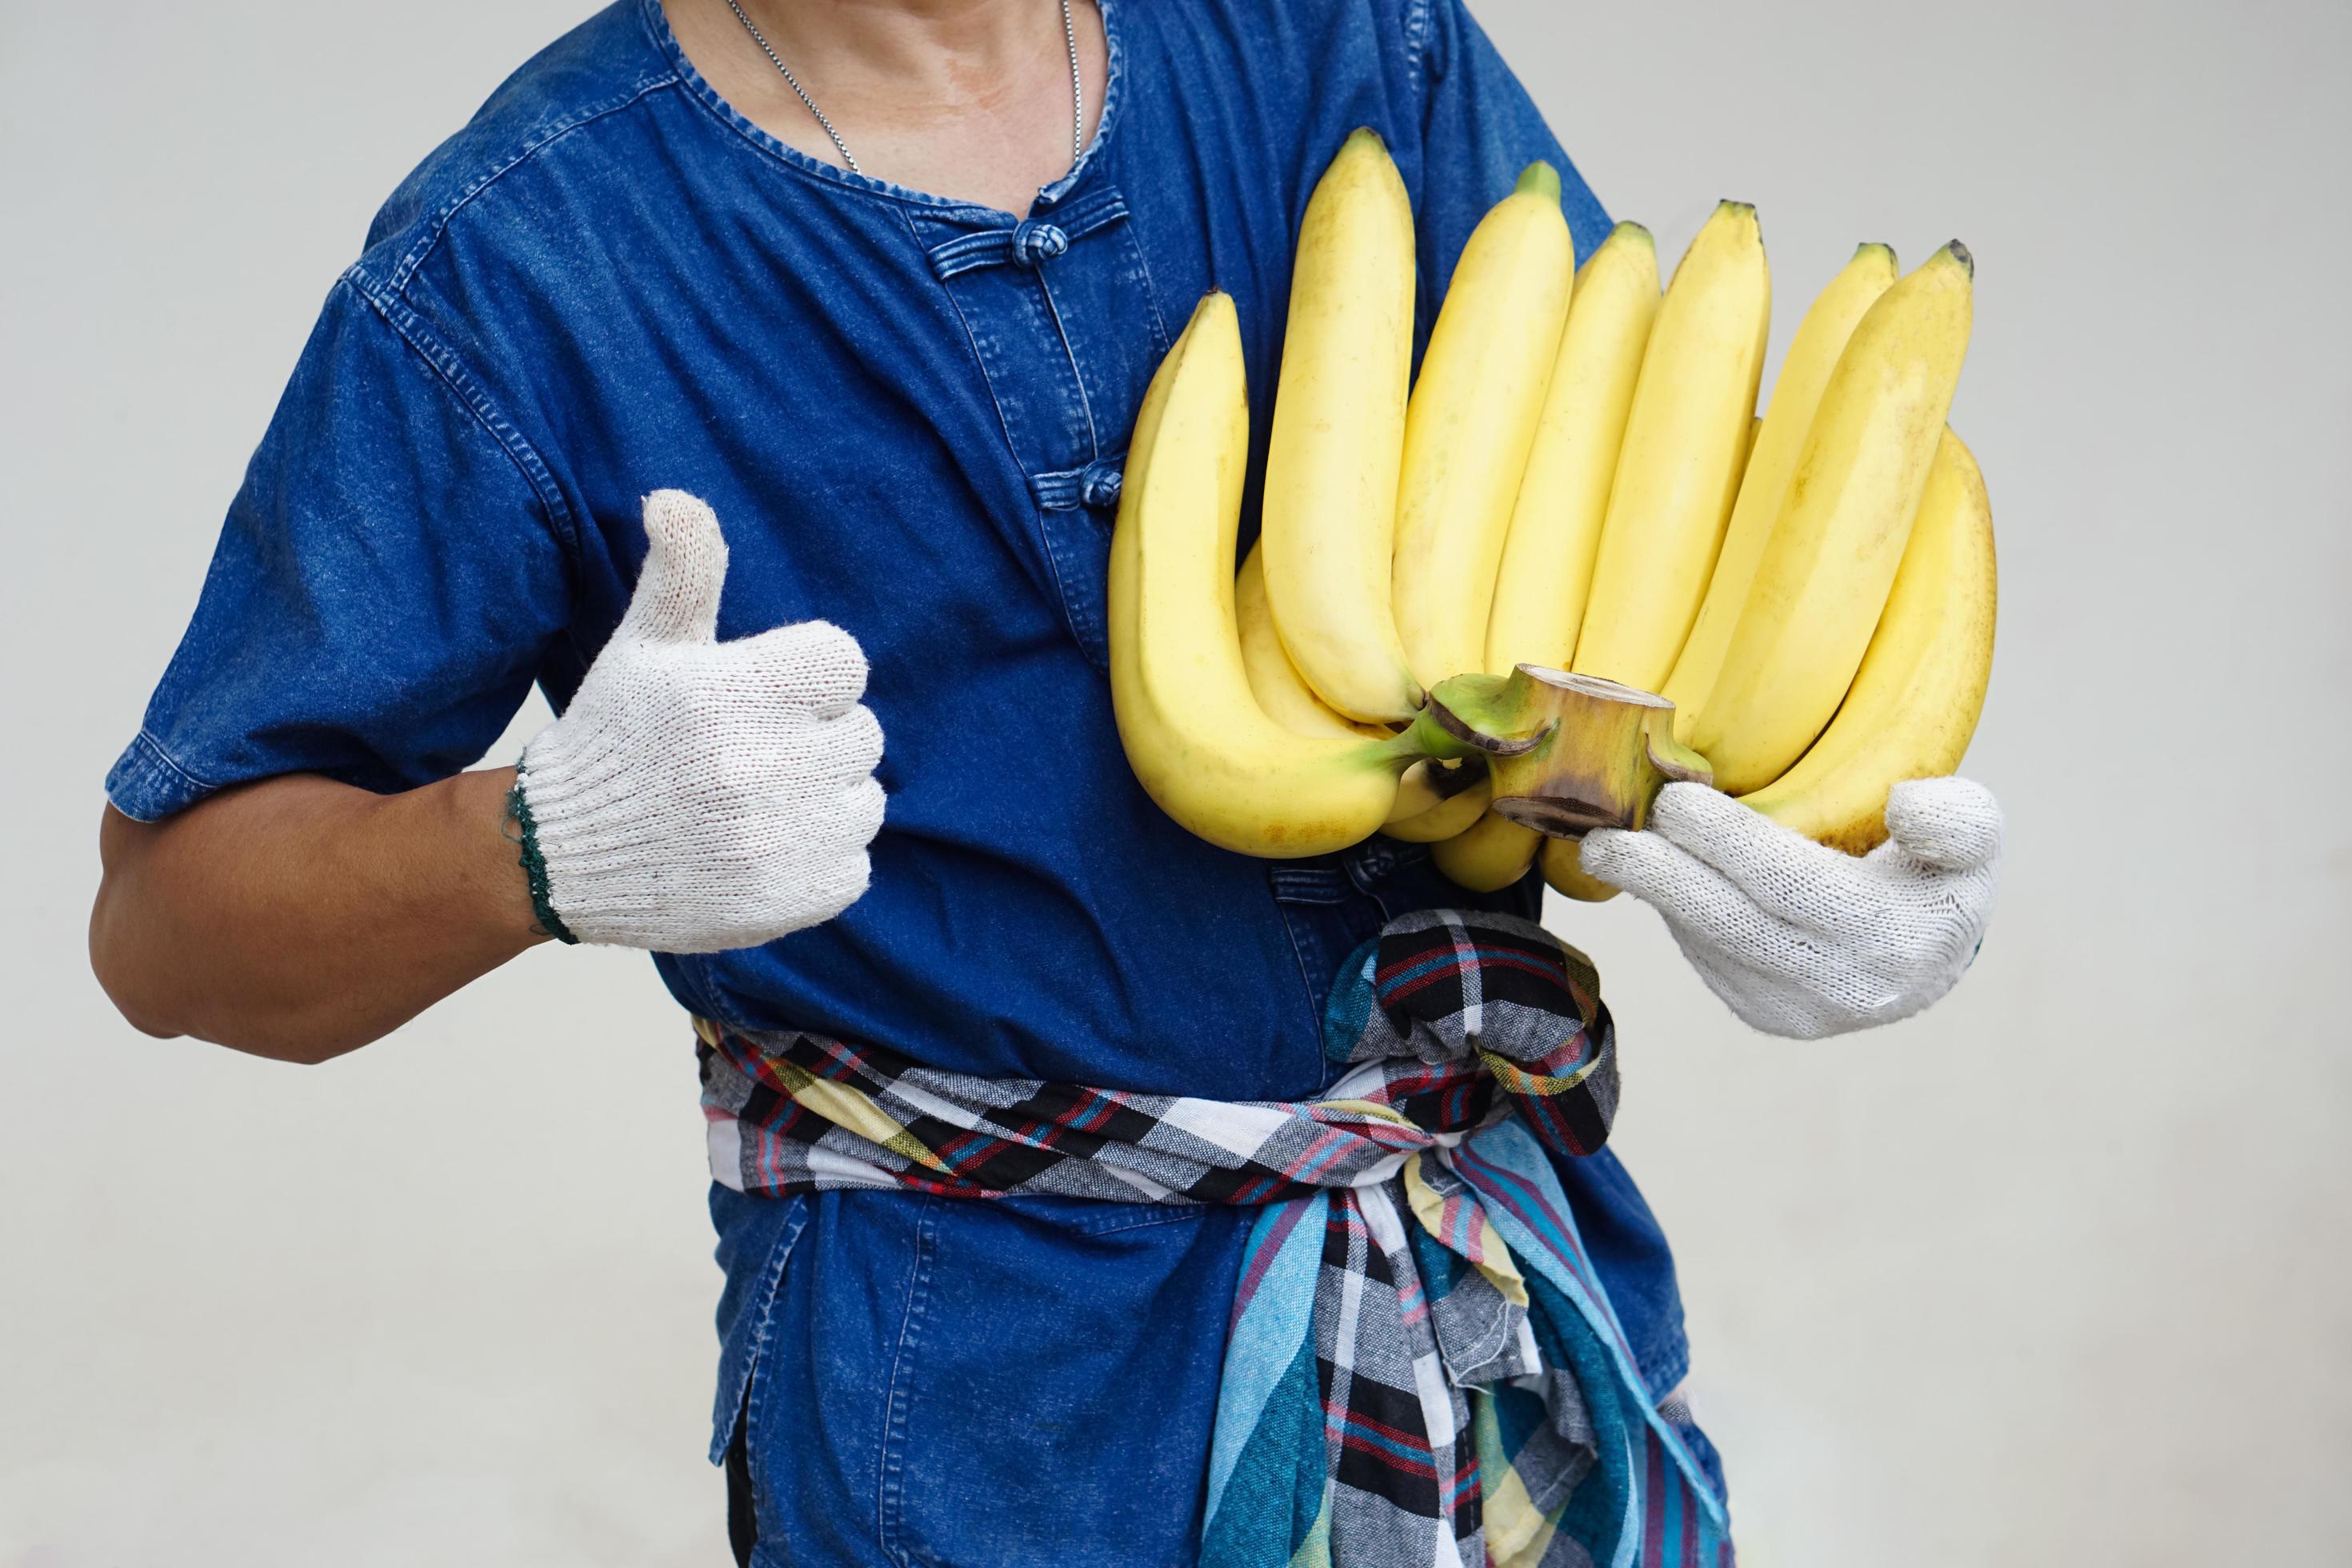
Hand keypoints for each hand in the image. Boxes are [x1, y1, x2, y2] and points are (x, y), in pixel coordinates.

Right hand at [516, 490, 884, 952]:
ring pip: (864, 800)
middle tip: (750, 754)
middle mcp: (765, 763)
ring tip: (754, 803)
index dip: (808, 680)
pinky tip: (762, 849)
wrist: (565, 854)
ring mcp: (783, 837)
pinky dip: (820, 859)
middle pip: (863, 734)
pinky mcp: (794, 897)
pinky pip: (856, 863)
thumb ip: (682, 569)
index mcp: (737, 690)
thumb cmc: (616, 736)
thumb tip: (672, 497)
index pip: (844, 663)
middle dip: (815, 739)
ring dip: (823, 800)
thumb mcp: (645, 644)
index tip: (760, 698)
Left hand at [1576, 778, 2000, 1038]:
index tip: (1675, 800)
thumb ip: (1958, 818)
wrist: (1925, 956)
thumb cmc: (1941, 873)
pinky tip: (1657, 871)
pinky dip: (1675, 909)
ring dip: (1656, 891)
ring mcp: (1795, 1012)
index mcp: (1895, 939)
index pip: (1793, 885)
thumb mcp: (1975, 835)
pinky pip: (1704, 955)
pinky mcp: (1761, 1014)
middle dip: (1659, 876)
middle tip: (1602, 838)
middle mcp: (1842, 990)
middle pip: (1731, 925)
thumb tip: (1905, 808)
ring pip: (1707, 941)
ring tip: (1612, 845)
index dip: (1728, 842)